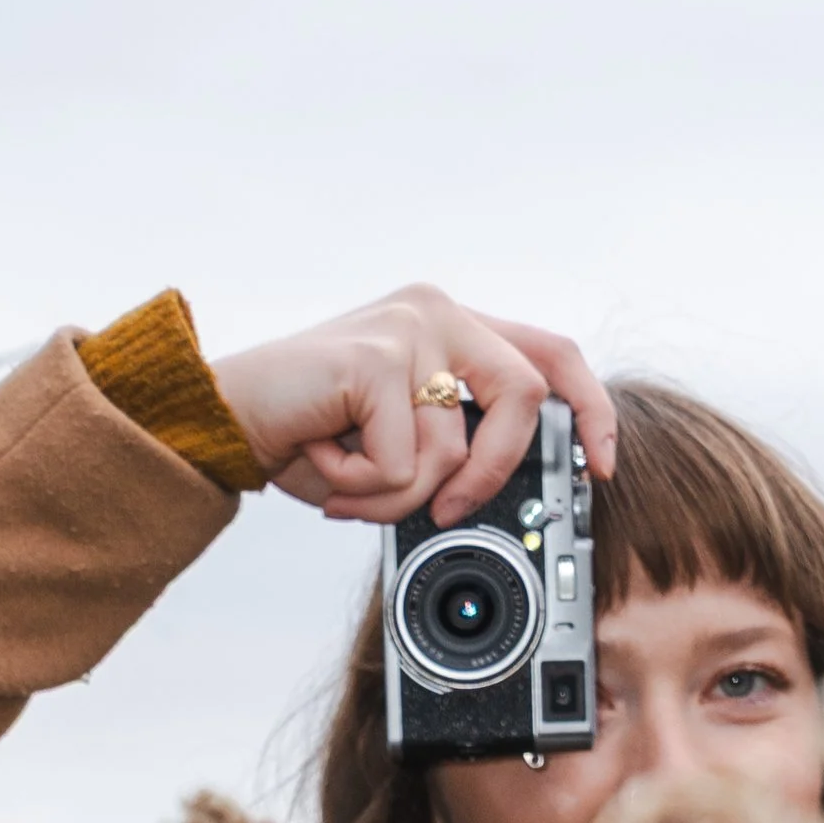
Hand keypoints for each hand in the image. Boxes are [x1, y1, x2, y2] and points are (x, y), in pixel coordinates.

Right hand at [210, 285, 616, 529]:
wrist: (223, 416)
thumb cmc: (308, 432)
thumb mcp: (397, 443)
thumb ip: (452, 451)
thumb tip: (499, 501)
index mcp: (451, 326)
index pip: (550, 353)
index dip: (590, 410)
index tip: (601, 466)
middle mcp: (436, 311)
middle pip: (525, 394)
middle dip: (494, 471)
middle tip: (448, 511)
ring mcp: (408, 326)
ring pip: (451, 451)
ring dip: (395, 497)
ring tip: (347, 482)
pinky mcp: (376, 358)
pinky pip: (403, 465)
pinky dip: (363, 490)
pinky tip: (326, 464)